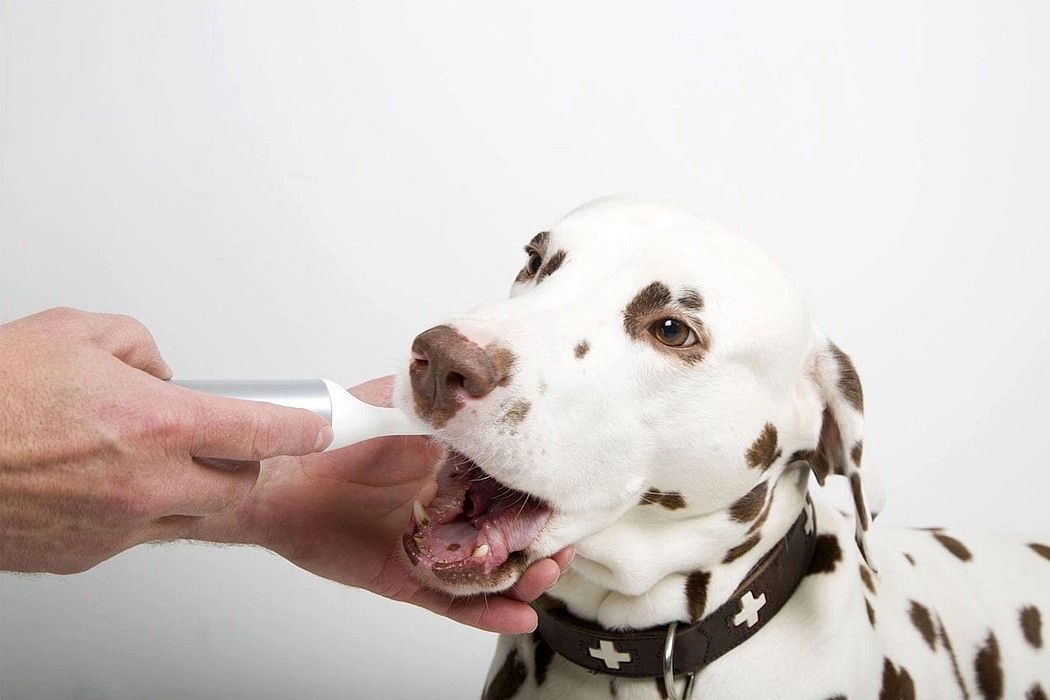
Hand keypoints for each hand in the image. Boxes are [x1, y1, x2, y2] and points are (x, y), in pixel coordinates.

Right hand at [0, 308, 332, 573]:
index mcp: (157, 425)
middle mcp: (145, 485)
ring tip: (145, 456)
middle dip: (241, 461)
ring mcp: (116, 528)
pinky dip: (138, 511)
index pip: (263, 431)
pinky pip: (137, 534)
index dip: (301, 427)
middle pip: (237, 484)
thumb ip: (139, 347)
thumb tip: (161, 368)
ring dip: (188, 488)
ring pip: (189, 515)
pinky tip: (102, 483)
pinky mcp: (85, 557)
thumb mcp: (75, 335)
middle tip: (219, 439)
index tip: (317, 425)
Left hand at [190, 376, 572, 634]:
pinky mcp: (404, 578)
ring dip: (522, 580)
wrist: (276, 473)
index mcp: (451, 468)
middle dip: (542, 545)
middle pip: (507, 535)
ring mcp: (427, 546)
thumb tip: (494, 391)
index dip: (540, 498)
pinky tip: (516, 615)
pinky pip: (450, 600)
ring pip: (487, 572)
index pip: (509, 488)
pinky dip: (484, 612)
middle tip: (561, 549)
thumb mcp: (397, 401)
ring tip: (542, 577)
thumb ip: (444, 403)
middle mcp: (445, 508)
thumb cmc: (331, 433)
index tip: (568, 500)